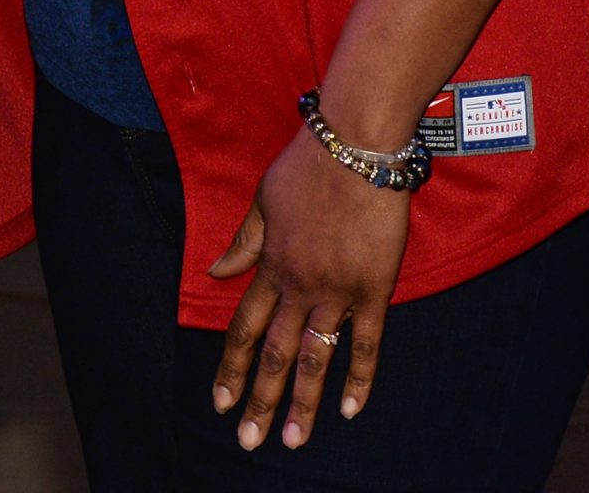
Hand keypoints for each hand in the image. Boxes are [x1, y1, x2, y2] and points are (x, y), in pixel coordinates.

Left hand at [208, 126, 410, 451]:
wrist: (355, 146)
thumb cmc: (306, 167)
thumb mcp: (261, 200)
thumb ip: (242, 243)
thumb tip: (214, 273)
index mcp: (269, 264)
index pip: (244, 328)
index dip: (232, 367)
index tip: (219, 400)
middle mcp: (299, 284)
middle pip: (276, 353)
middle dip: (261, 400)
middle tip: (249, 441)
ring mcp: (338, 290)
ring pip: (316, 357)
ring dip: (304, 403)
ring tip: (295, 441)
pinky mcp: (375, 288)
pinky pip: (366, 342)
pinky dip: (358, 377)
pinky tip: (348, 409)